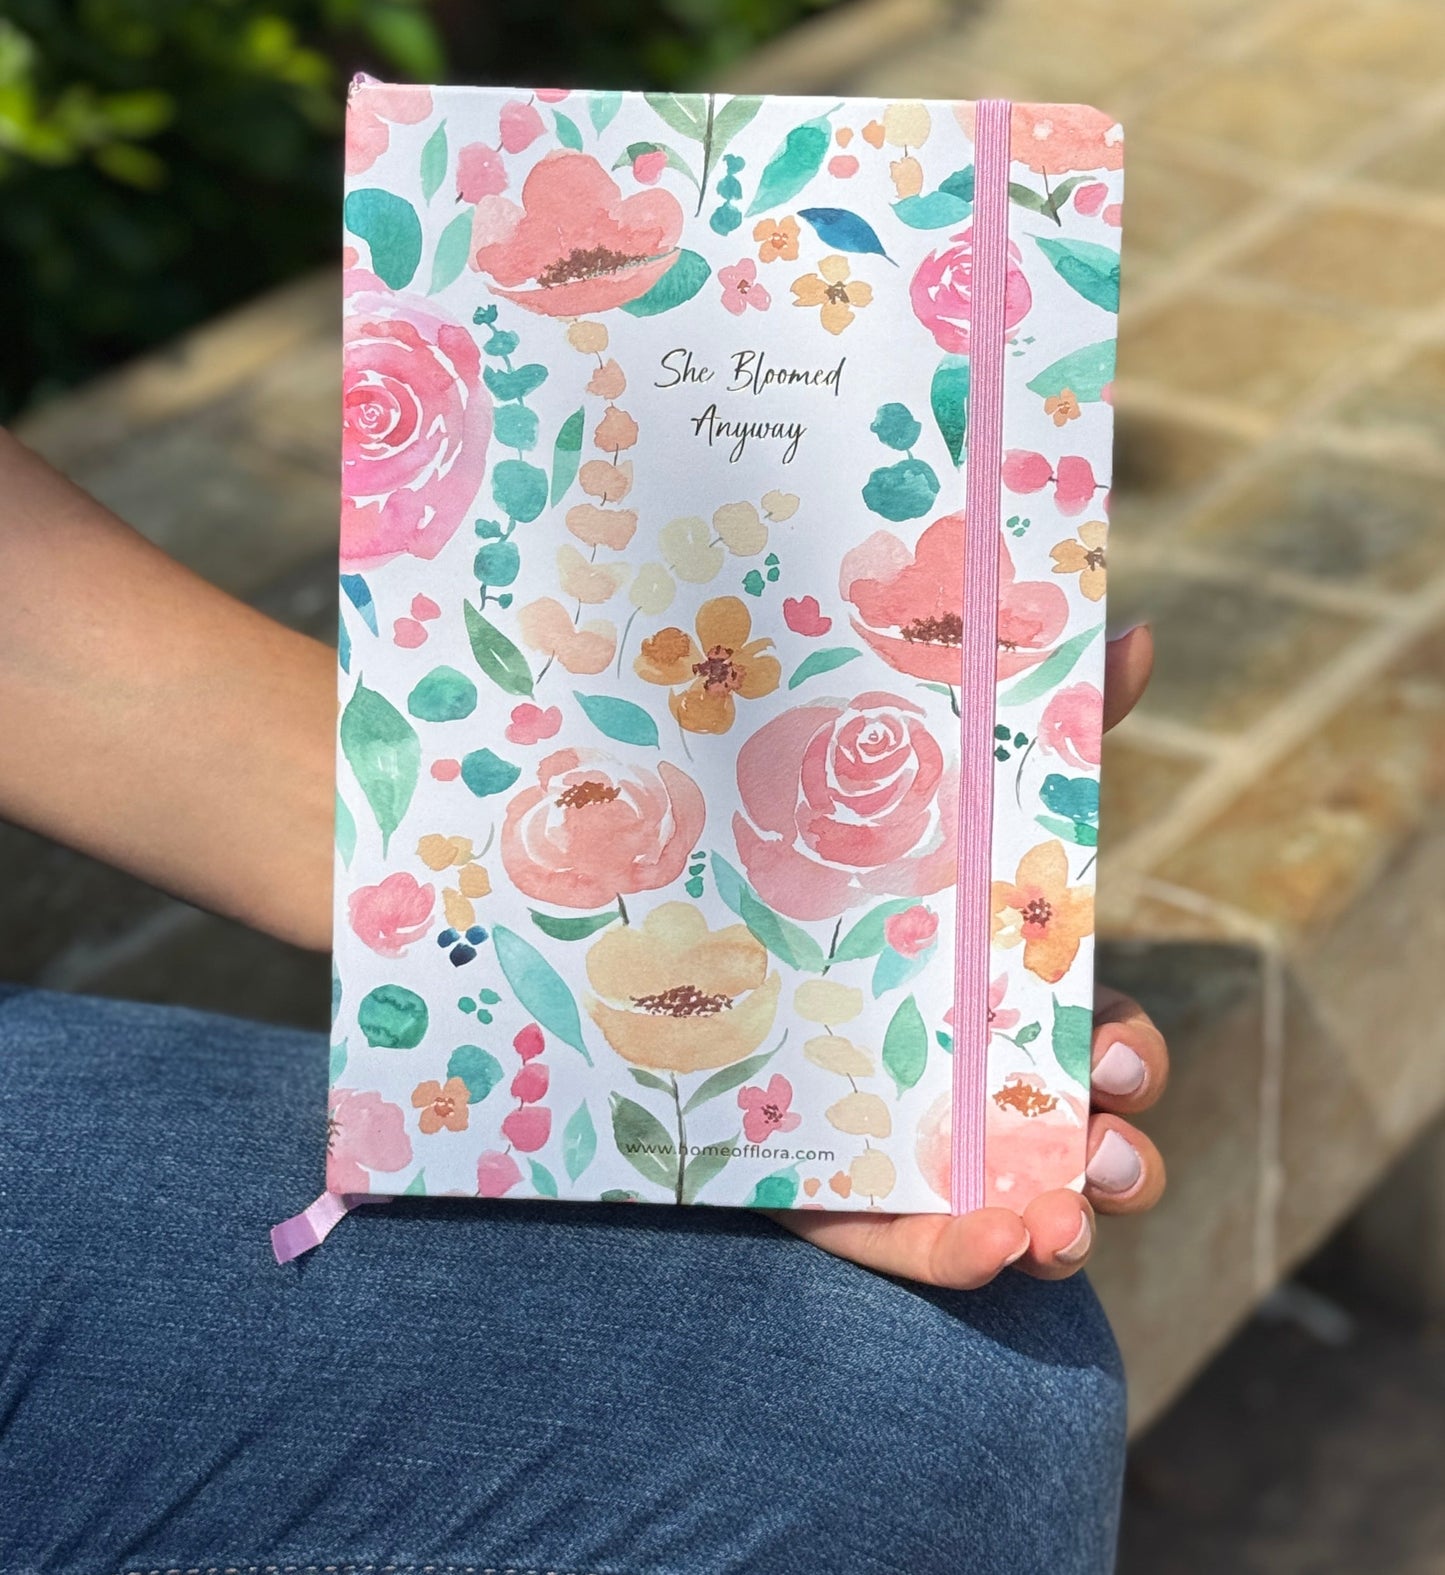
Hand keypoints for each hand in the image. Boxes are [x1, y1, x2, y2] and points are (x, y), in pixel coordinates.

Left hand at [775, 624, 1166, 1287]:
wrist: (687, 943)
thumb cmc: (844, 864)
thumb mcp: (930, 796)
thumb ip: (1029, 732)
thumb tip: (1136, 629)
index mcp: (1010, 997)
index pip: (1101, 1040)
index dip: (1132, 1057)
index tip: (1125, 1058)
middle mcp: (983, 1080)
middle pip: (1081, 1134)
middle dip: (1117, 1150)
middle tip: (1106, 1138)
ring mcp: (925, 1147)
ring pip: (1021, 1204)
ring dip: (1063, 1220)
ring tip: (1059, 1222)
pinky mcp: (853, 1201)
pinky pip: (916, 1245)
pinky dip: (962, 1251)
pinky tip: (989, 1243)